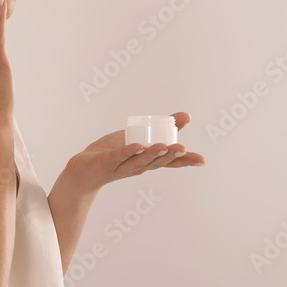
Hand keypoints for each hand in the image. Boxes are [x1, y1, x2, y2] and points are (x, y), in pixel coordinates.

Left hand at [66, 112, 204, 191]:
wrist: (85, 170)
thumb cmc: (115, 153)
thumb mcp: (141, 137)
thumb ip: (163, 127)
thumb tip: (187, 116)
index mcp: (148, 161)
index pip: (170, 163)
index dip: (186, 161)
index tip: (201, 159)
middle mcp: (138, 166)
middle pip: (157, 162)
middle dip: (170, 156)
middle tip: (183, 149)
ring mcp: (122, 165)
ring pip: (140, 160)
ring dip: (152, 154)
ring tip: (164, 146)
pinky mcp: (106, 162)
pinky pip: (118, 156)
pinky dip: (128, 151)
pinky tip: (137, 146)